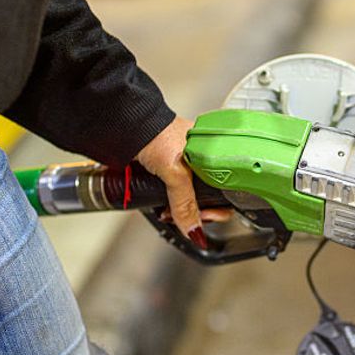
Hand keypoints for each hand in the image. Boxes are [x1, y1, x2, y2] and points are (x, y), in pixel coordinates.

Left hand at [136, 117, 231, 247]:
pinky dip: (171, 205)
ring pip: (191, 199)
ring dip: (181, 212)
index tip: (205, 217)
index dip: (219, 208)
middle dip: (196, 213)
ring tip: (169, 214)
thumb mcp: (175, 171)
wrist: (126, 124)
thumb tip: (195, 230)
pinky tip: (164, 208)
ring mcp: (184, 168)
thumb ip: (185, 203)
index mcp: (214, 156)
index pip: (228, 191)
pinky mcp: (168, 172)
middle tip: (184, 219)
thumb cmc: (155, 132)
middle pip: (209, 199)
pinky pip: (175, 195)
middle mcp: (202, 162)